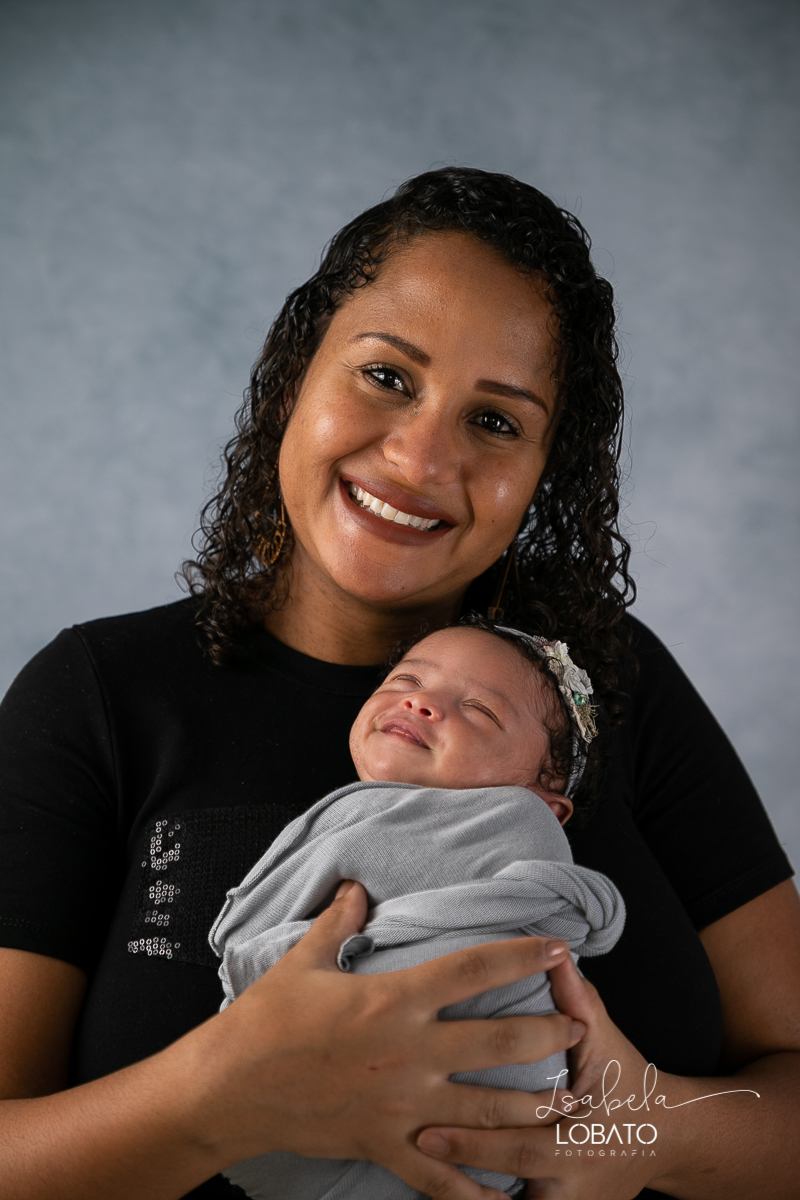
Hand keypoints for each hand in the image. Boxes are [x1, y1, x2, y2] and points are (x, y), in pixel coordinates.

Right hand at [186, 880, 584, 1199]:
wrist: (230, 1089)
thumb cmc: (266, 1020)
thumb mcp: (303, 960)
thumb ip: (339, 922)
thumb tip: (357, 886)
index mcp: (393, 1000)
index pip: (471, 969)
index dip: (518, 954)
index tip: (555, 946)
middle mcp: (408, 1053)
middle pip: (496, 1042)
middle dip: (545, 1034)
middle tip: (578, 1029)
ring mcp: (401, 1105)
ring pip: (485, 1110)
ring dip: (532, 1105)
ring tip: (568, 1102)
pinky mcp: (385, 1145)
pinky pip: (440, 1175)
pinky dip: (476, 1190)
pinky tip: (506, 1197)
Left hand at [417, 954, 679, 1197]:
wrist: (666, 1137)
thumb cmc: (625, 1077)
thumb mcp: (604, 1038)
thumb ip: (577, 999)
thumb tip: (553, 952)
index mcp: (581, 1139)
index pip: (519, 1147)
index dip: (473, 1143)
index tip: (426, 1130)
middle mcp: (573, 1180)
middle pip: (505, 1183)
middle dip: (459, 1166)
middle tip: (413, 1145)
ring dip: (470, 1194)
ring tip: (422, 1170)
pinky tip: (453, 1193)